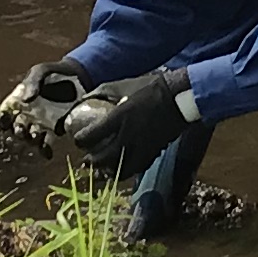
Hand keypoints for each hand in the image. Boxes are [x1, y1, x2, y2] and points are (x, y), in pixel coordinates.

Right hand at [0, 62, 90, 143]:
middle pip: (17, 128)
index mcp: (19, 100)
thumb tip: (24, 99)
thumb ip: (32, 82)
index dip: (2, 119)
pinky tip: (47, 152)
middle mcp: (27, 114)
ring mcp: (40, 122)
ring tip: (36, 137)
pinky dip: (45, 149)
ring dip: (30, 140)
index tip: (3, 121)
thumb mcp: (41, 71)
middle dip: (17, 131)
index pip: (5, 113)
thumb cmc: (54, 71)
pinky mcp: (55, 128)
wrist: (78, 76)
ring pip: (30, 136)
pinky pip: (46, 142)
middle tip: (22, 130)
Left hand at [60, 67, 195, 174]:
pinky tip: (124, 167)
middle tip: (86, 162)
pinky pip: (137, 168)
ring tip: (103, 171)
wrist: (180, 98)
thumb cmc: (151, 88)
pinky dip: (127, 170)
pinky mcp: (153, 153)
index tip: (77, 140)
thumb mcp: (124, 84)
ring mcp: (142, 147)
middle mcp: (128, 137)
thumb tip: (85, 97)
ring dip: (109, 172)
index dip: (80, 140)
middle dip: (92, 162)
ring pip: (121, 169)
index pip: (91, 136)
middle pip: (104, 158)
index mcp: (119, 118)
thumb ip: (103, 92)